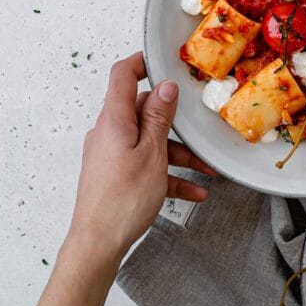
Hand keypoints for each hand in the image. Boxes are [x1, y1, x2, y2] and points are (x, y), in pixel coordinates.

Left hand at [68, 52, 214, 264]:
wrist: (98, 244)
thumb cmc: (122, 201)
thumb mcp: (152, 154)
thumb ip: (159, 118)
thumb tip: (165, 88)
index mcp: (114, 121)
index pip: (122, 75)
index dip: (142, 63)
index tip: (164, 62)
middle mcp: (109, 133)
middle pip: (144, 112)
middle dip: (176, 123)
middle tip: (200, 128)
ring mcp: (111, 154)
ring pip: (150, 142)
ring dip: (179, 155)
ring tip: (206, 170)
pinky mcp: (116, 174)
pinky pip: (147, 166)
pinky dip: (169, 175)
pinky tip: (195, 191)